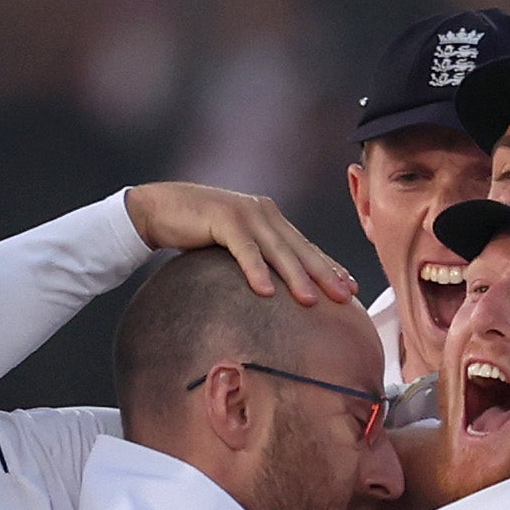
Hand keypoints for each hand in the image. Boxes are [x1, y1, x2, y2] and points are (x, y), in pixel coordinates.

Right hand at [125, 183, 359, 307]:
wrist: (159, 209)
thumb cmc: (196, 231)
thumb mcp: (233, 244)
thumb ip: (256, 257)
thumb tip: (275, 289)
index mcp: (270, 218)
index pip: (305, 246)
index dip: (329, 267)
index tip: (350, 289)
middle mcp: (263, 212)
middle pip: (299, 248)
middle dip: (324, 274)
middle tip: (344, 298)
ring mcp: (245, 213)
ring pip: (277, 250)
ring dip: (295, 276)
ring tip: (310, 301)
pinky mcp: (222, 218)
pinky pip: (244, 249)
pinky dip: (256, 270)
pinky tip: (266, 291)